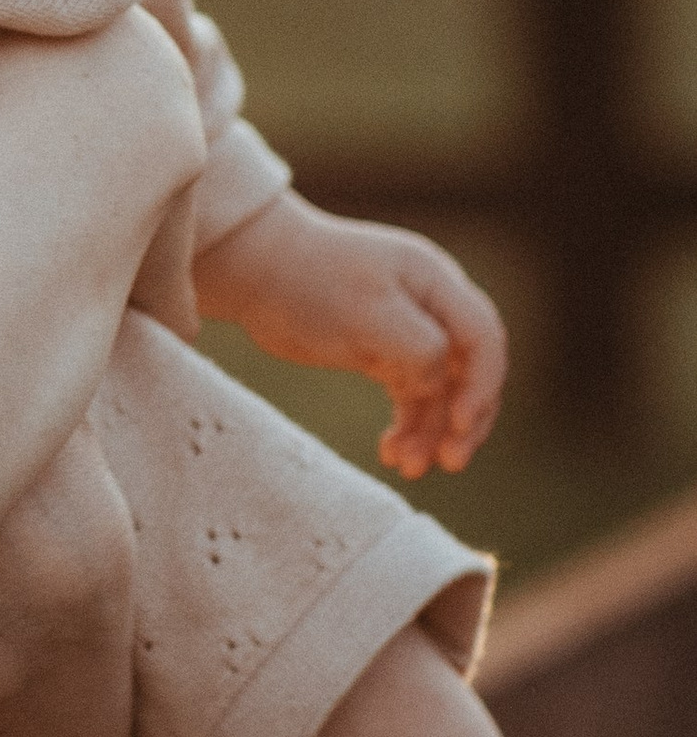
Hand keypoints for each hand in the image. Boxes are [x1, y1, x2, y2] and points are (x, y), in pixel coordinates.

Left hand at [192, 191, 506, 476]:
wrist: (252, 269)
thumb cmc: (307, 280)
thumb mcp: (366, 310)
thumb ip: (417, 345)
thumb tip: (439, 384)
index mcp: (437, 283)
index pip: (484, 339)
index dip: (482, 384)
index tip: (458, 424)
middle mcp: (431, 307)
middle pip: (471, 371)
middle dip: (466, 420)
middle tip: (450, 463)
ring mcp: (408, 332)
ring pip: (440, 392)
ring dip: (431, 432)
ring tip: (408, 468)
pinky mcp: (382, 354)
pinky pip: (412, 398)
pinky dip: (408, 427)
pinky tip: (391, 455)